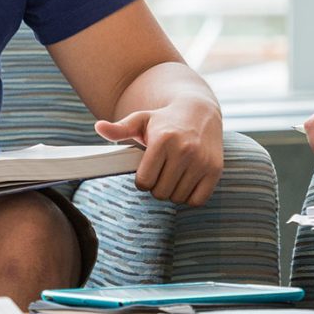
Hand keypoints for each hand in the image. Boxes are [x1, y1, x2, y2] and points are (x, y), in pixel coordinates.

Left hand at [95, 100, 223, 205]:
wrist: (200, 112)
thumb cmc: (164, 119)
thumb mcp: (141, 120)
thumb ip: (119, 129)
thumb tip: (98, 127)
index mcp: (163, 140)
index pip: (144, 182)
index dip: (143, 179)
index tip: (148, 169)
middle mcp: (184, 150)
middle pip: (160, 192)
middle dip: (157, 185)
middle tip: (162, 171)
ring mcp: (202, 161)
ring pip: (178, 198)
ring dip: (173, 191)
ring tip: (174, 173)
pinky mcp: (215, 170)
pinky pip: (197, 201)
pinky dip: (190, 197)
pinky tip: (187, 181)